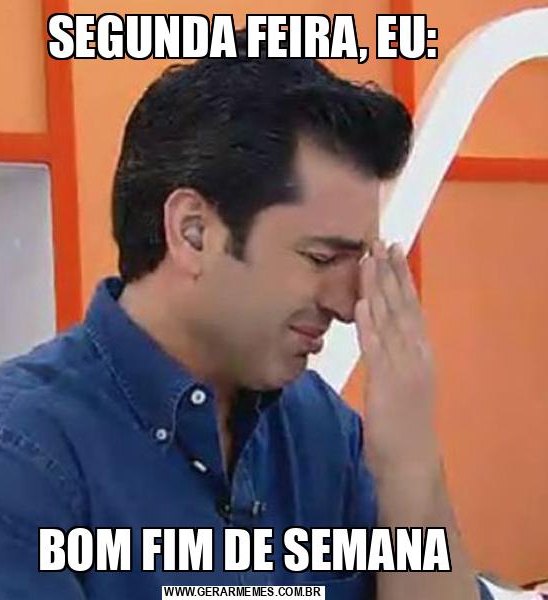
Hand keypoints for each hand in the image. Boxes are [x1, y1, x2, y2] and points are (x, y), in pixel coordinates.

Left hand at [355, 240, 439, 478]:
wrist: (411, 464)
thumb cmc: (404, 428)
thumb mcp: (404, 386)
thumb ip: (394, 359)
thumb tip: (381, 337)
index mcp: (420, 355)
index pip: (411, 309)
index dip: (402, 280)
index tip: (394, 255)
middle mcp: (415, 354)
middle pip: (402, 306)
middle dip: (391, 273)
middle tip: (382, 243)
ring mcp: (402, 367)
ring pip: (389, 319)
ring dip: (378, 288)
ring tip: (370, 260)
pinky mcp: (385, 381)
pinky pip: (375, 347)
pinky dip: (368, 322)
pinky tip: (361, 301)